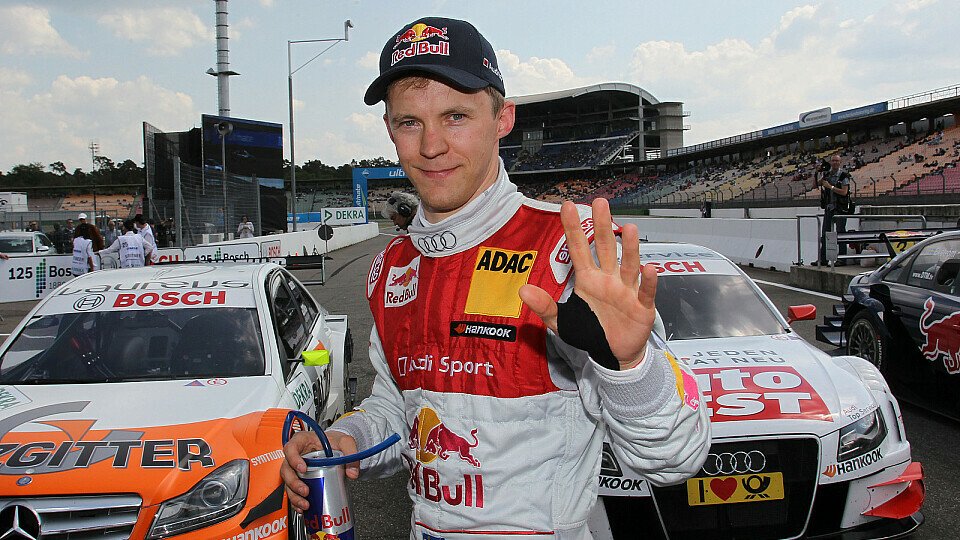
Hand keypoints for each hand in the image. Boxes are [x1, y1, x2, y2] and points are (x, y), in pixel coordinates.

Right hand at [280, 430, 358, 512]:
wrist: (335, 446)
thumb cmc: (334, 440)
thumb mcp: (345, 441)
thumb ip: (351, 453)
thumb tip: (352, 473)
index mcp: (302, 441)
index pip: (290, 448)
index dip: (293, 459)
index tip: (303, 468)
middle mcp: (295, 455)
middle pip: (286, 469)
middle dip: (294, 483)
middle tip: (305, 491)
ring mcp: (295, 468)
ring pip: (288, 483)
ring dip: (294, 495)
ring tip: (305, 504)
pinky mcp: (299, 479)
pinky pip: (293, 491)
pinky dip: (296, 501)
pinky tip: (302, 508)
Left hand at [519, 198, 656, 369]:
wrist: (614, 354)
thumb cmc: (590, 331)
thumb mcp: (561, 321)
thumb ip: (544, 306)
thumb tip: (522, 290)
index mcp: (588, 279)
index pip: (578, 250)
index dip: (573, 229)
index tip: (567, 207)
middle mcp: (608, 278)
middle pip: (605, 248)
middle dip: (603, 226)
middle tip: (600, 202)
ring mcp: (626, 290)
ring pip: (628, 265)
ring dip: (629, 248)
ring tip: (628, 227)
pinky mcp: (642, 306)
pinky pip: (645, 292)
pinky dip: (648, 281)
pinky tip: (649, 268)